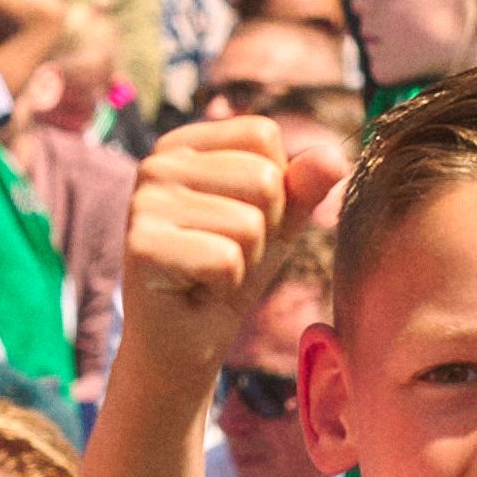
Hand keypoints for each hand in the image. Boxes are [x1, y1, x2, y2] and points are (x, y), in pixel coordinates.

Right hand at [121, 113, 328, 371]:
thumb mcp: (277, 222)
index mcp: (183, 144)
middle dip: (263, 229)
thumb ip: (304, 185)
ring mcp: (143, 202)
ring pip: (248, 223)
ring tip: (211, 272)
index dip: (275, 187)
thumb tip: (335, 155)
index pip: (262, 135)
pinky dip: (226, 284)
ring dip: (245, 260)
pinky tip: (196, 289)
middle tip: (226, 255)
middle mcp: (156, 163)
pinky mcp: (141, 246)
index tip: (239, 220)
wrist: (184, 341)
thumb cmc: (229, 273)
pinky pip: (226, 259)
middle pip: (262, 179)